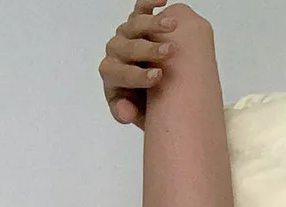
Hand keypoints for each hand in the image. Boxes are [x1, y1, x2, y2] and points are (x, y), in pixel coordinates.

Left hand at [99, 0, 179, 130]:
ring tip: (173, 25)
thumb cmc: (141, 105)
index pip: (120, 73)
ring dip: (154, 24)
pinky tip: (163, 1)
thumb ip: (126, 113)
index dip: (137, 75)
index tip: (158, 77)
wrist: (147, 95)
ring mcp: (125, 36)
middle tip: (170, 52)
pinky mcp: (135, 24)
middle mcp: (115, 52)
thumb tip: (126, 111)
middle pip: (128, 47)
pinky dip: (150, 3)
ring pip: (135, 25)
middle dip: (149, 49)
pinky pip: (140, 9)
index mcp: (112, 75)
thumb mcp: (134, 115)